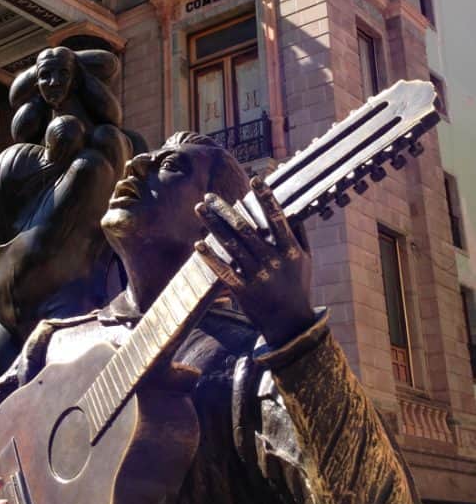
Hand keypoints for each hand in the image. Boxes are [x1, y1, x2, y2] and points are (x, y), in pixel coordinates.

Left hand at [195, 176, 313, 347]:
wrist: (290, 324)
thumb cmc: (298, 286)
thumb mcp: (305, 259)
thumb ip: (298, 234)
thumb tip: (292, 207)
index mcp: (290, 250)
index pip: (277, 218)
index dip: (266, 198)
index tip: (255, 179)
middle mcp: (274, 261)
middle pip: (246, 228)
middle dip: (225, 209)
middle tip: (210, 195)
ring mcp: (258, 276)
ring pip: (232, 245)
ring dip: (213, 225)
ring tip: (200, 209)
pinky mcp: (244, 290)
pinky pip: (225, 271)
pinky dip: (211, 257)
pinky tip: (198, 243)